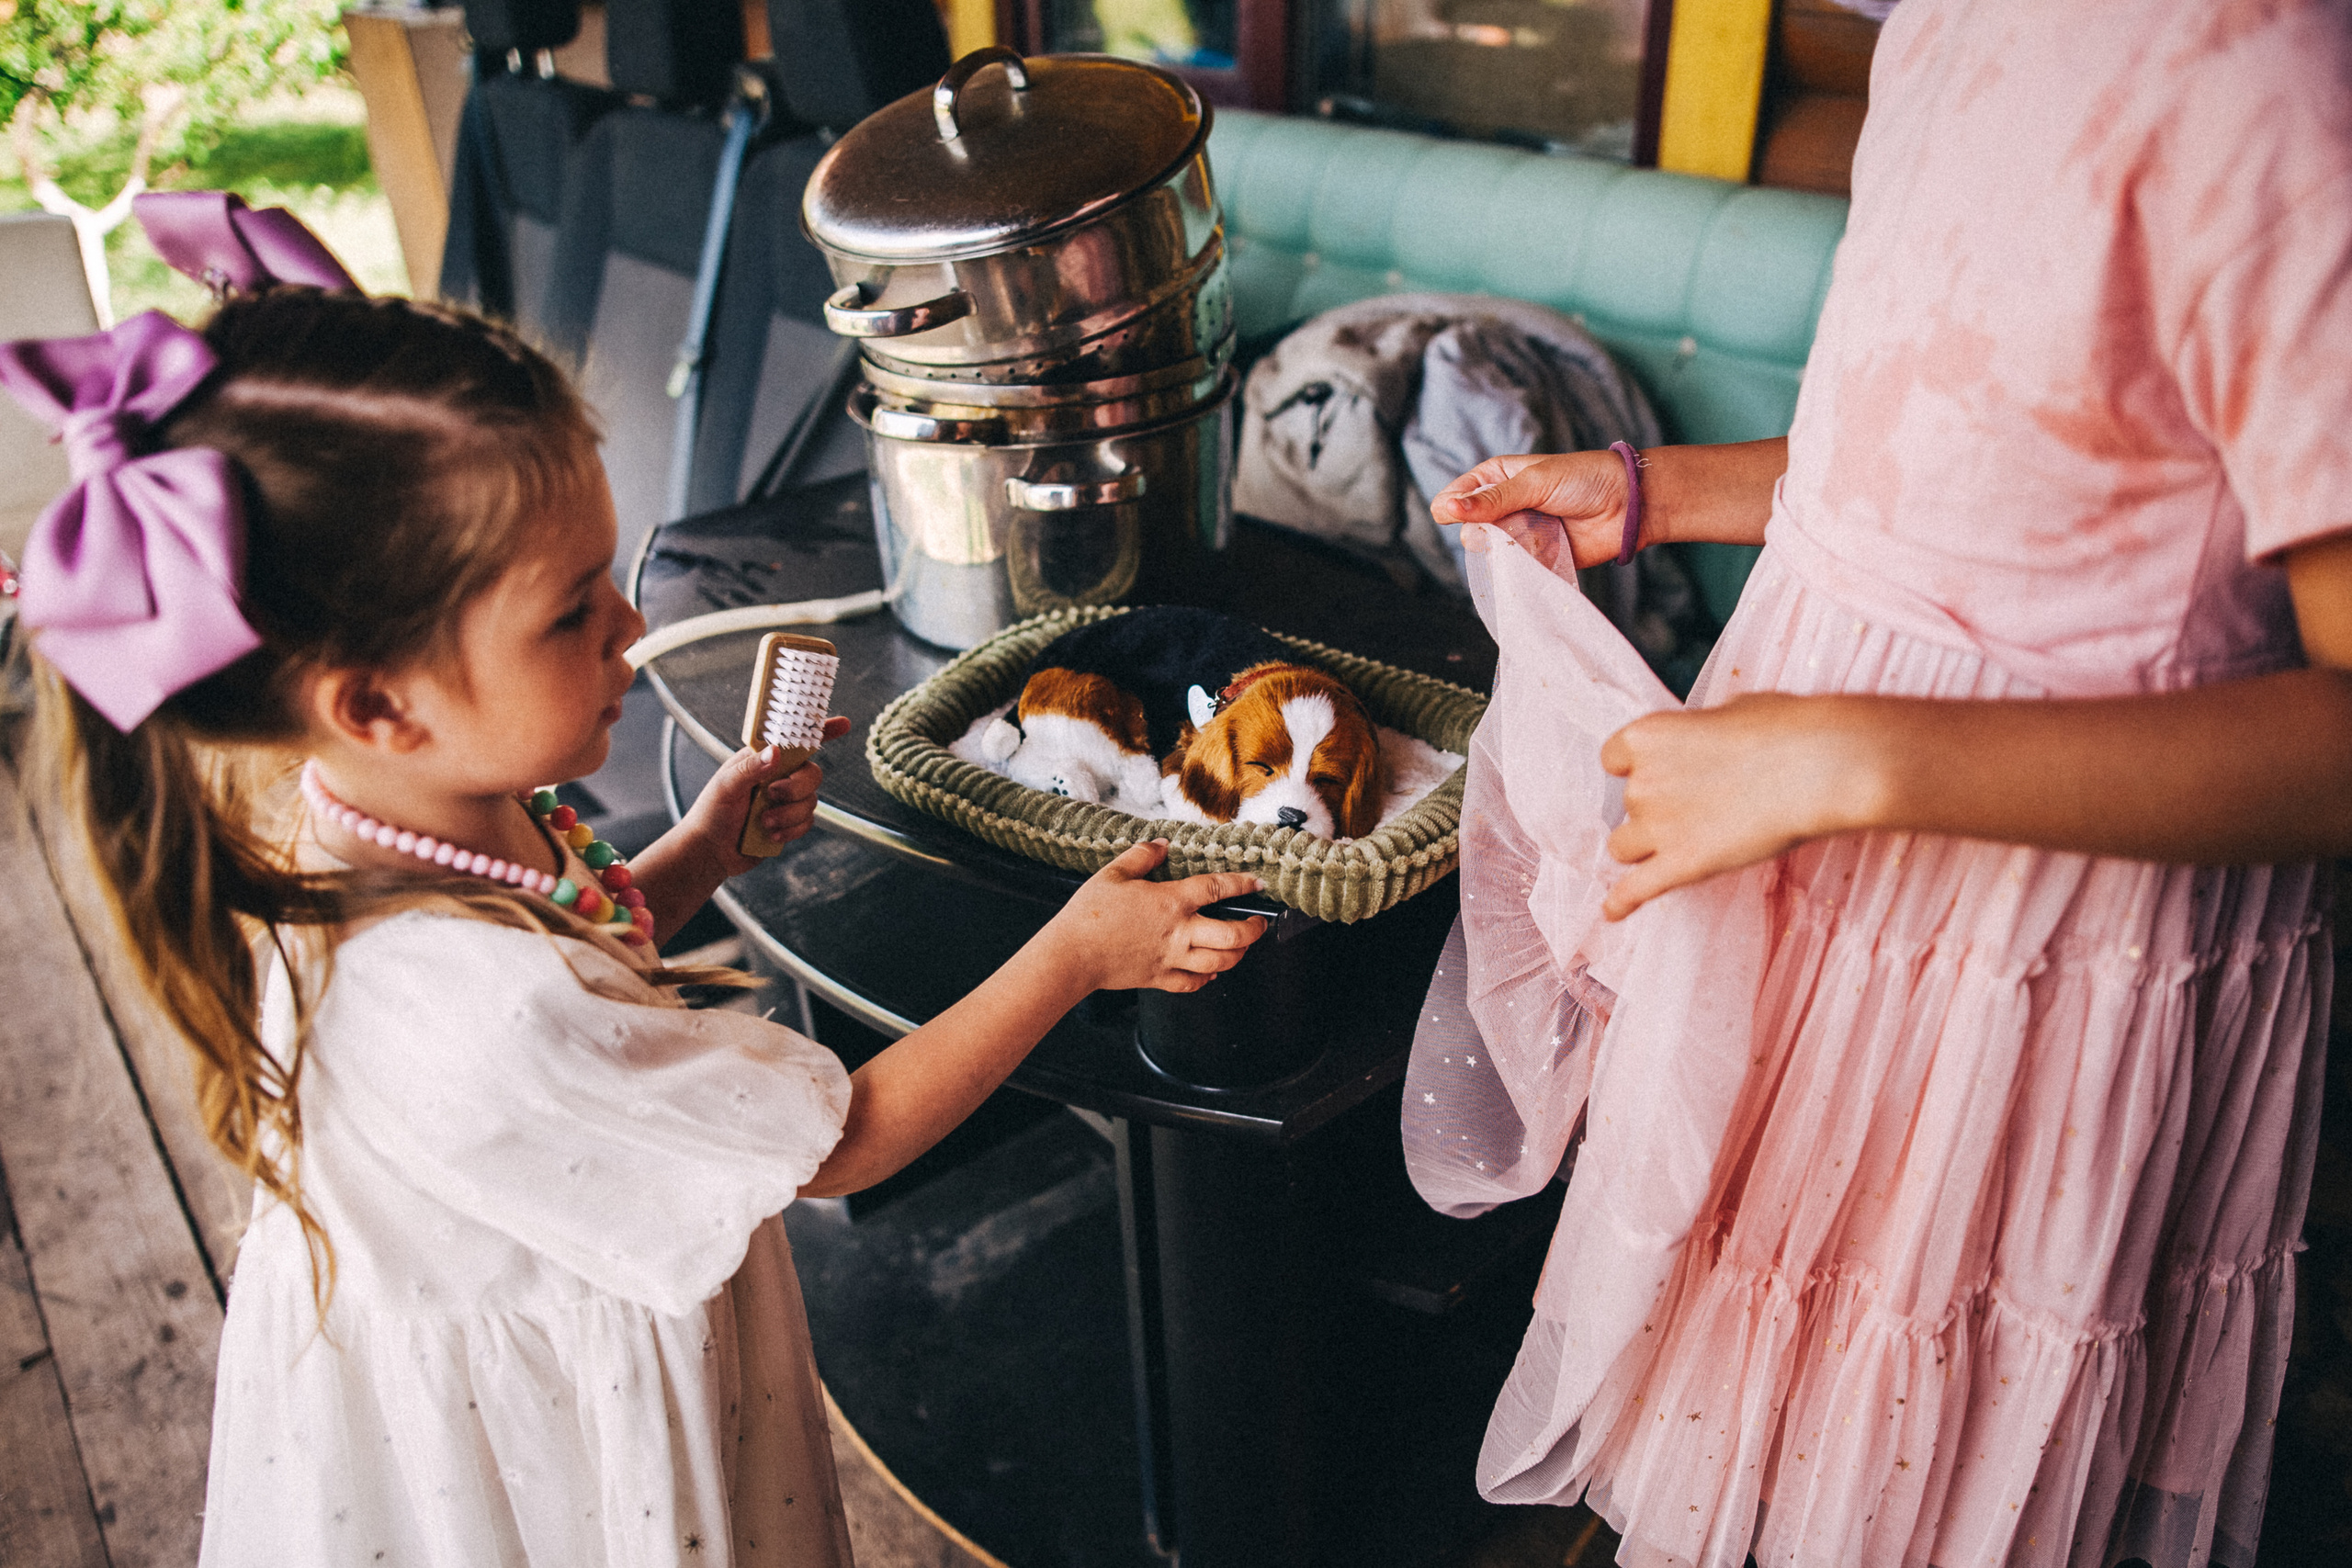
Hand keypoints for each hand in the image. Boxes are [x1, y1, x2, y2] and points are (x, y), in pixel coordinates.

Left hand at [677, 716, 852, 879]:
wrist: (711, 852)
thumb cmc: (711, 813)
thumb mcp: (725, 786)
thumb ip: (751, 767)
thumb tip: (778, 751)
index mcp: (763, 759)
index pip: (795, 740)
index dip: (821, 731)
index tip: (843, 724)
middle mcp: (779, 776)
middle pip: (812, 772)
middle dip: (796, 787)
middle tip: (772, 795)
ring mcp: (786, 800)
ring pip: (812, 800)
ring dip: (788, 814)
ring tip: (763, 822)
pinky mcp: (790, 822)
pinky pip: (807, 822)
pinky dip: (790, 829)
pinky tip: (771, 834)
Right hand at [1047, 841, 1268, 992]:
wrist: (1073, 954)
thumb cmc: (1089, 914)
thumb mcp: (1113, 873)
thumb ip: (1142, 856)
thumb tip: (1161, 844)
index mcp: (1171, 901)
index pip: (1217, 889)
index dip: (1242, 884)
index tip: (1257, 883)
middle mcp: (1178, 932)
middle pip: (1232, 935)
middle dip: (1254, 930)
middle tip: (1259, 924)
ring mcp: (1171, 958)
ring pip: (1220, 962)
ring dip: (1237, 955)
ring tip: (1241, 946)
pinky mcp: (1159, 979)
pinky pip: (1193, 983)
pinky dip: (1207, 978)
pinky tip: (1210, 972)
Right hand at [1428, 450, 1635, 572]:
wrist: (1628, 506)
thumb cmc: (1583, 480)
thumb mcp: (1534, 482)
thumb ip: (1492, 500)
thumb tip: (1446, 510)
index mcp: (1495, 478)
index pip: (1453, 498)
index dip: (1454, 508)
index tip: (1468, 514)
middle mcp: (1502, 507)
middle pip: (1467, 529)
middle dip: (1483, 532)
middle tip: (1509, 525)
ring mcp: (1517, 533)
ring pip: (1488, 553)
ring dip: (1504, 549)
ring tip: (1533, 536)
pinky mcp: (1534, 558)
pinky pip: (1513, 569)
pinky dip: (1520, 566)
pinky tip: (1540, 554)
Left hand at [1600, 694, 1882, 918]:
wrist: (1819, 767)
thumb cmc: (1784, 730)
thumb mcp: (1729, 712)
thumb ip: (1699, 735)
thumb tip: (1703, 744)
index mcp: (1647, 737)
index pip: (1614, 758)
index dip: (1636, 767)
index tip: (1659, 771)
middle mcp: (1641, 782)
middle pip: (1628, 805)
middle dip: (1655, 808)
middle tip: (1701, 805)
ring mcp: (1658, 827)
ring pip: (1624, 847)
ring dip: (1645, 848)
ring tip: (1682, 843)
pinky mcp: (1681, 865)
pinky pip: (1635, 890)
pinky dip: (1622, 902)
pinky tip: (1614, 912)